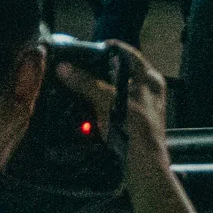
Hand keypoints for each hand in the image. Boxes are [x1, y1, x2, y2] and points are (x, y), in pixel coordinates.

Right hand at [56, 40, 170, 167]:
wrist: (142, 165)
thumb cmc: (134, 129)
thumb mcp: (110, 101)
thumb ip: (88, 83)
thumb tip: (63, 67)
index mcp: (149, 79)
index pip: (128, 54)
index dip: (108, 49)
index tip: (86, 48)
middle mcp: (146, 89)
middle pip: (118, 71)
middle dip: (96, 70)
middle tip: (74, 65)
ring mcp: (138, 106)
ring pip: (112, 89)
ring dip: (93, 87)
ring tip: (71, 81)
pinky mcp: (128, 120)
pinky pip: (109, 105)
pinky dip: (95, 103)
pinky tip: (79, 102)